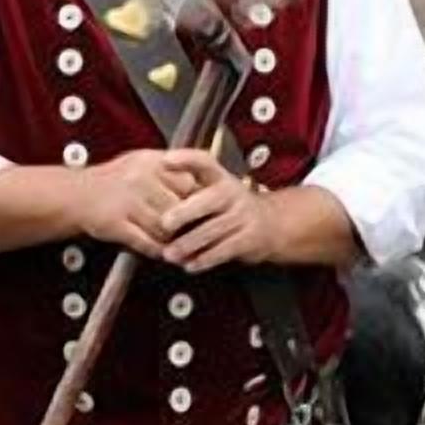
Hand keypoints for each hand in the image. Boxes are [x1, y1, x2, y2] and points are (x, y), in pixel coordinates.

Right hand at [72, 147, 224, 256]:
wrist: (75, 194)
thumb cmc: (112, 180)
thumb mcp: (141, 163)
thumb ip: (170, 169)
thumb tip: (203, 182)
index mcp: (150, 162)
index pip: (188, 182)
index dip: (196, 199)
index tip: (202, 209)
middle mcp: (139, 179)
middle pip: (179, 207)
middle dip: (185, 223)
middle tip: (190, 232)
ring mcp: (126, 201)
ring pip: (164, 228)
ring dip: (171, 240)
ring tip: (176, 244)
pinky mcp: (115, 224)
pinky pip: (145, 243)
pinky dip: (156, 251)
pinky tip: (161, 252)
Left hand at [158, 171, 278, 273]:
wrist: (272, 224)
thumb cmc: (230, 207)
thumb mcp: (215, 190)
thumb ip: (189, 188)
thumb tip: (152, 188)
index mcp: (220, 177)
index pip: (204, 161)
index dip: (186, 158)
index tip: (165, 160)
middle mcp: (233, 193)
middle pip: (208, 200)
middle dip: (185, 212)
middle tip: (164, 223)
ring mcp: (243, 216)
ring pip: (213, 230)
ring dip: (189, 244)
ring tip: (169, 254)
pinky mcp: (250, 238)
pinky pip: (224, 250)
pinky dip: (205, 259)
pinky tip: (190, 265)